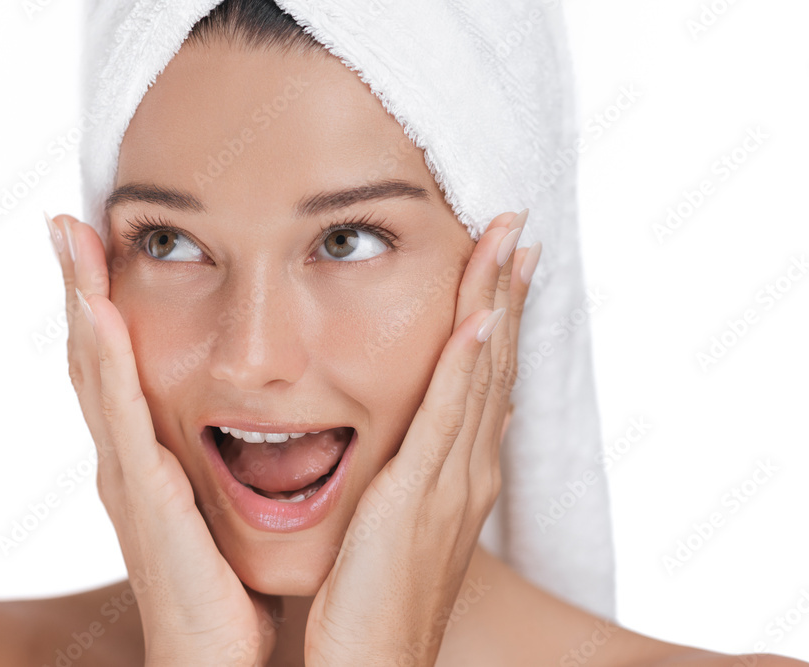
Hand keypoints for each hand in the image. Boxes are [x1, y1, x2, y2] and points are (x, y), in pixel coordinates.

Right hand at [48, 213, 281, 665]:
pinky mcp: (144, 498)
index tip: (99, 244)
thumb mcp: (220, 509)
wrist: (215, 660)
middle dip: (79, 287)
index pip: (118, 366)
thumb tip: (261, 424)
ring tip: (70, 239)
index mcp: (149, 458)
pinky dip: (106, 361)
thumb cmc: (223, 589)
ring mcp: (128, 476)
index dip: (102, 306)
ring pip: (96, 373)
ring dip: (81, 302)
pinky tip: (98, 313)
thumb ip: (219, 465)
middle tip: (66, 222)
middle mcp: (127, 459)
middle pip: (94, 357)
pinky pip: (122, 416)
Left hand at [303, 210, 538, 665]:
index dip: (496, 314)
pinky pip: (446, 419)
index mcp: (460, 472)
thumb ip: (408, 470)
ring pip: (480, 376)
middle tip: (516, 227)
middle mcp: (468, 469)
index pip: (484, 375)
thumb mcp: (397, 518)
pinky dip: (467, 367)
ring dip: (494, 305)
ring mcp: (451, 482)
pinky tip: (476, 321)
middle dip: (506, 291)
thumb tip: (408, 430)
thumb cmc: (374, 596)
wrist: (371, 663)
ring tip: (506, 244)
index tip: (502, 260)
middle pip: (494, 362)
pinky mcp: (419, 497)